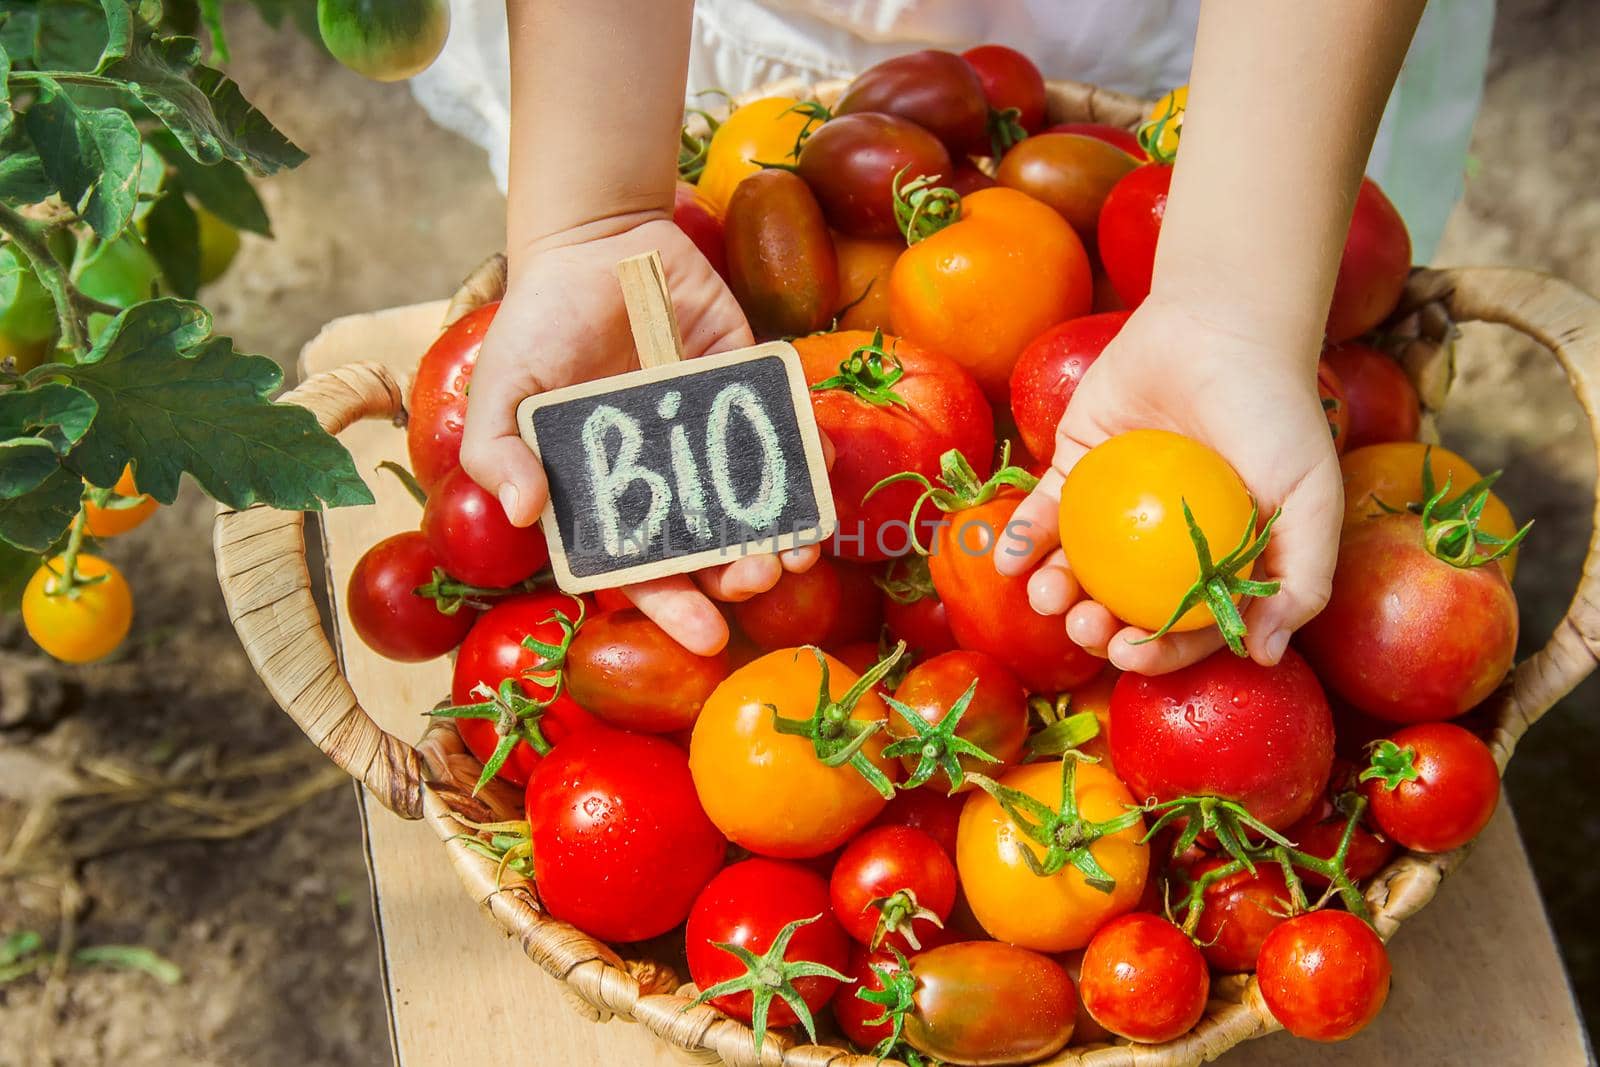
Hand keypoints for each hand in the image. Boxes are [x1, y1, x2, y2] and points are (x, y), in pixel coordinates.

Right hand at [460, 213, 820, 654]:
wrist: (598, 241)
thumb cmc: (539, 323)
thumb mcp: (503, 385)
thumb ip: (499, 450)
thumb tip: (523, 512)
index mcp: (608, 499)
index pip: (644, 571)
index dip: (675, 608)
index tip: (709, 636)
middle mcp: (668, 482)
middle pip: (712, 549)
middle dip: (740, 575)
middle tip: (761, 580)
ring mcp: (712, 440)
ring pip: (757, 504)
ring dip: (784, 531)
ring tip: (801, 550)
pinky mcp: (749, 392)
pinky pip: (785, 431)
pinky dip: (807, 451)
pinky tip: (819, 467)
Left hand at [998, 296, 1342, 673]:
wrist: (1221, 326)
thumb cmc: (1276, 411)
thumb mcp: (1309, 499)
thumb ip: (1300, 580)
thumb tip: (1265, 656)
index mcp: (1217, 560)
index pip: (1184, 624)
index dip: (1158, 652)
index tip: (1131, 655)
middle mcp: (1161, 543)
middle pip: (1121, 605)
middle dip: (1096, 629)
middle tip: (1087, 627)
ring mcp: (1115, 508)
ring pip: (1076, 567)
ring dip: (1053, 592)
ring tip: (1046, 596)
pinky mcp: (1075, 466)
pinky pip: (1043, 514)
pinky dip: (1022, 539)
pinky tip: (1008, 560)